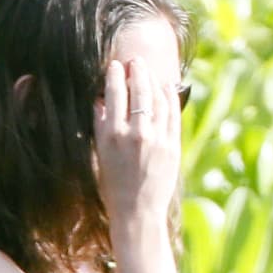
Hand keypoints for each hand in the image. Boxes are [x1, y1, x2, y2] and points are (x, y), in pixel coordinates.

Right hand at [94, 54, 181, 225]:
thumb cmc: (113, 182)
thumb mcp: (99, 151)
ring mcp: (157, 140)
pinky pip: (173, 116)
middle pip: (138, 91)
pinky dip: (170, 99)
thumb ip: (100, 123)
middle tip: (136, 62)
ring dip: (153, 82)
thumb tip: (100, 99)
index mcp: (112, 133)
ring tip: (149, 73)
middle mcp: (135, 134)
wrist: (137, 211)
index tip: (115, 65)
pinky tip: (167, 88)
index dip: (115, 75)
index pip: (114, 92)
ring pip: (158, 100)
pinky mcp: (173, 148)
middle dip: (137, 72)